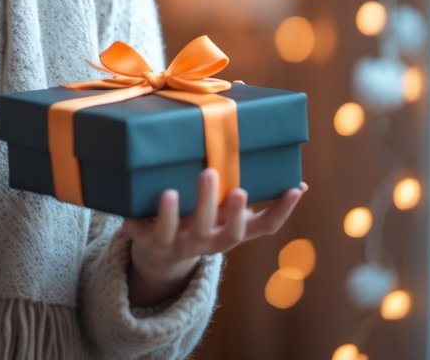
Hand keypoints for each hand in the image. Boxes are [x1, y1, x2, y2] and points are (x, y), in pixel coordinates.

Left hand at [122, 168, 307, 306]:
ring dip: (175, 215)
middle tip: (217, 175)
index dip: (281, 212)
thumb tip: (296, 180)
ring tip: (172, 192)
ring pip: (178, 236)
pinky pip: (141, 234)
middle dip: (224, 210)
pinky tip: (132, 208)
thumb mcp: (221, 213)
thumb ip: (245, 198)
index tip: (295, 188)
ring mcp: (176, 246)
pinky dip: (138, 220)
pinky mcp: (146, 243)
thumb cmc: (196, 221)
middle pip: (222, 235)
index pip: (262, 229)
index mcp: (228, 234)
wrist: (158, 254)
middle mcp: (206, 244)